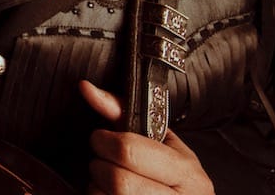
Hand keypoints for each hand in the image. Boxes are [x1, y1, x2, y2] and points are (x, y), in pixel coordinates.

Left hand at [80, 80, 212, 193]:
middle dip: (100, 166)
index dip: (105, 141)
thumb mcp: (160, 142)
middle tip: (104, 162)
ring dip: (96, 187)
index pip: (129, 151)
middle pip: (117, 180)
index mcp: (187, 173)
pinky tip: (109, 194)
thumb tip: (87, 89)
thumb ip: (123, 113)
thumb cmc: (172, 176)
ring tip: (109, 181)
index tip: (102, 139)